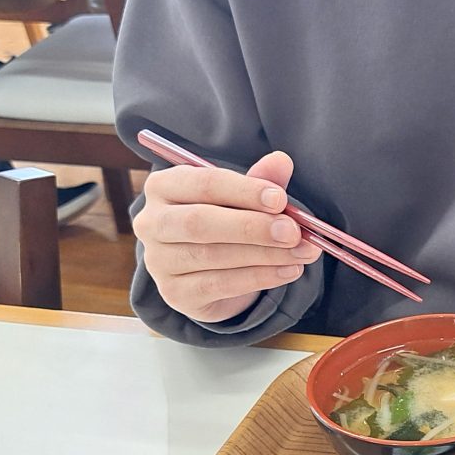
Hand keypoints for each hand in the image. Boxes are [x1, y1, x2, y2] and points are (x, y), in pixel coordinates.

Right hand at [134, 151, 321, 322]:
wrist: (208, 272)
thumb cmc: (224, 221)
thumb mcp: (242, 197)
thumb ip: (261, 180)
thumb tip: (282, 161)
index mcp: (164, 186)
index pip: (203, 184)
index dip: (244, 191)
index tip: (280, 199)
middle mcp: (152, 222)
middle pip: (200, 222)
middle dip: (252, 227)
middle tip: (293, 232)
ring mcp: (159, 261)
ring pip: (213, 256)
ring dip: (265, 254)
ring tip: (302, 252)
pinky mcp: (174, 293)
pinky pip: (219, 285)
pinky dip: (259, 278)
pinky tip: (289, 271)